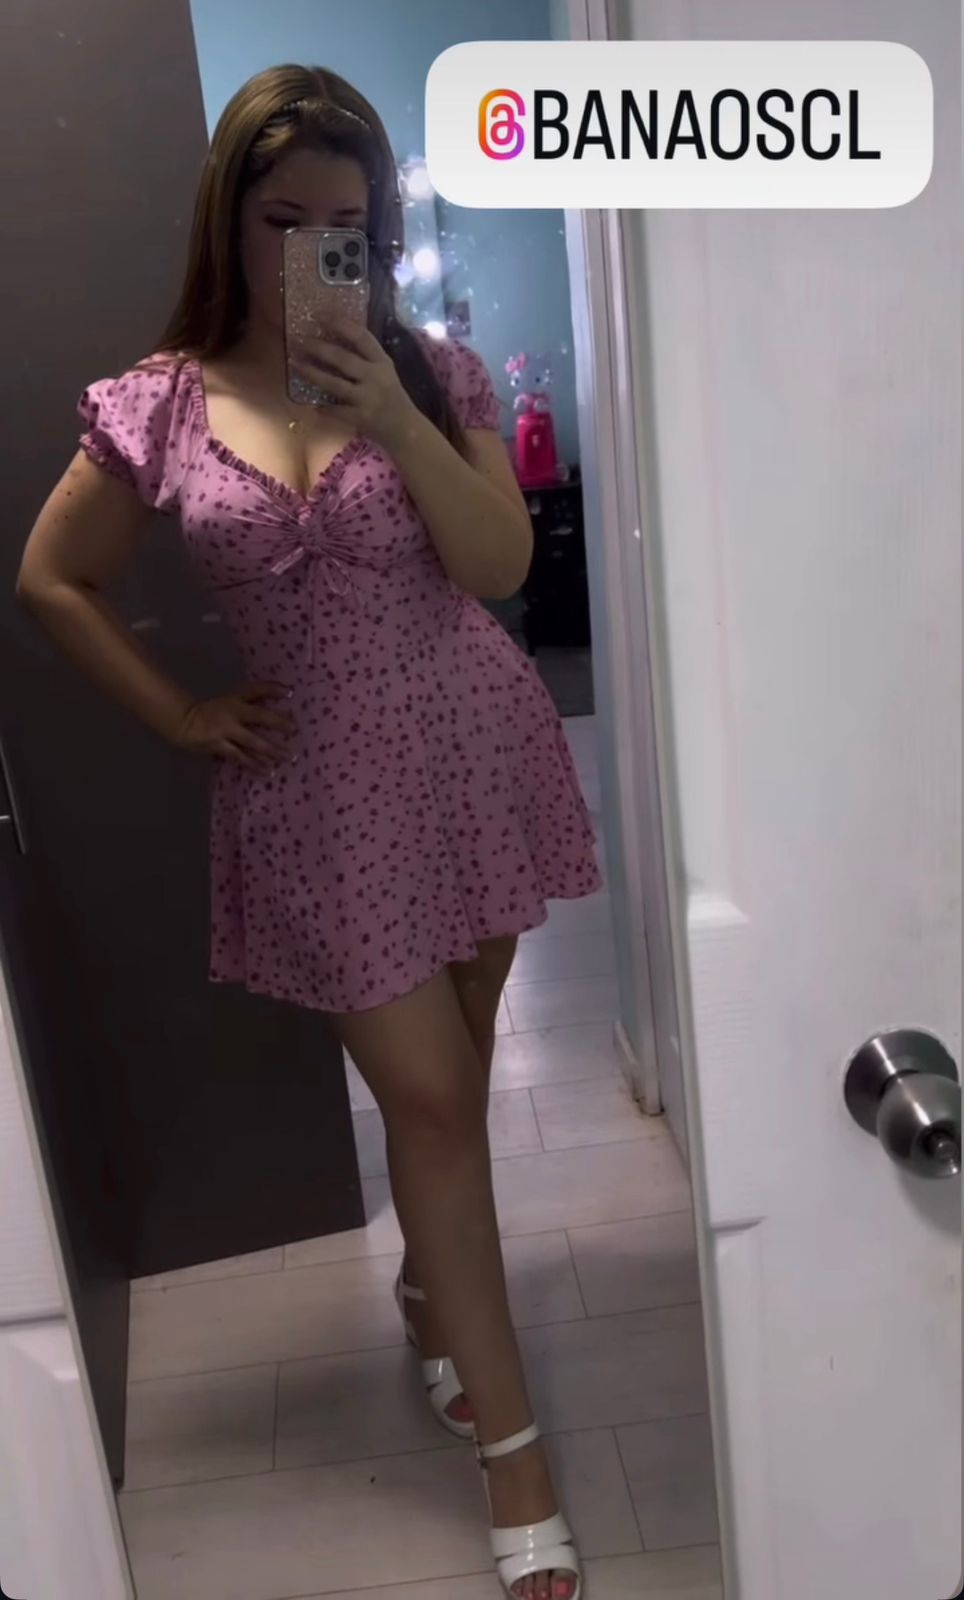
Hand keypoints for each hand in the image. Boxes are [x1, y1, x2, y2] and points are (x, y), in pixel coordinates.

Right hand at [173, 682, 296, 771]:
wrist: (183, 722)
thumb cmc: (211, 712)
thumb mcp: (228, 701)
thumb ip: (248, 703)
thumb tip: (276, 706)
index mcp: (234, 699)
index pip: (255, 689)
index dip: (272, 689)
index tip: (289, 692)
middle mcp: (232, 712)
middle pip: (259, 716)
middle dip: (278, 722)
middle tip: (294, 729)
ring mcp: (225, 730)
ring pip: (252, 741)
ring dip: (271, 750)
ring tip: (288, 757)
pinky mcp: (219, 746)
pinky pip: (240, 757)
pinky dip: (255, 765)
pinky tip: (268, 771)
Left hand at [290, 317, 420, 452]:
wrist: (405, 428)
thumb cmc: (392, 396)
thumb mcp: (384, 371)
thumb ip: (366, 357)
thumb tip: (335, 336)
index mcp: (382, 362)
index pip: (361, 337)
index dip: (340, 323)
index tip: (321, 314)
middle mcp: (374, 377)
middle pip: (343, 358)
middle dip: (318, 348)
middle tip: (299, 339)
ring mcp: (366, 398)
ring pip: (334, 383)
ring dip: (312, 373)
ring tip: (295, 363)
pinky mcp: (360, 418)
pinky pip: (335, 410)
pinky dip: (322, 408)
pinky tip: (312, 403)